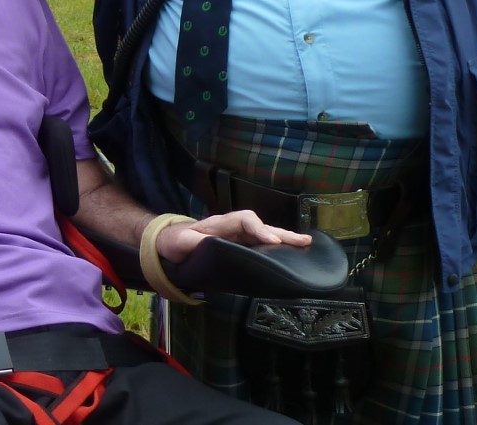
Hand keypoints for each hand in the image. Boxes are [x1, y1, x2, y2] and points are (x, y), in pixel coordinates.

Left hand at [155, 209, 312, 263]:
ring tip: (306, 245)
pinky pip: (261, 246)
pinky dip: (277, 249)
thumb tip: (209, 247)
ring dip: (285, 240)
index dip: (259, 229)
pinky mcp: (239, 247)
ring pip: (265, 235)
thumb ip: (193, 243)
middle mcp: (233, 228)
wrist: (170, 243)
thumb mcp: (179, 243)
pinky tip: (290, 255)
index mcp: (220, 224)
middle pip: (261, 225)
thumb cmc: (174, 241)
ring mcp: (237, 237)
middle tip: (304, 241)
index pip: (245, 220)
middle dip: (282, 233)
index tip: (271, 241)